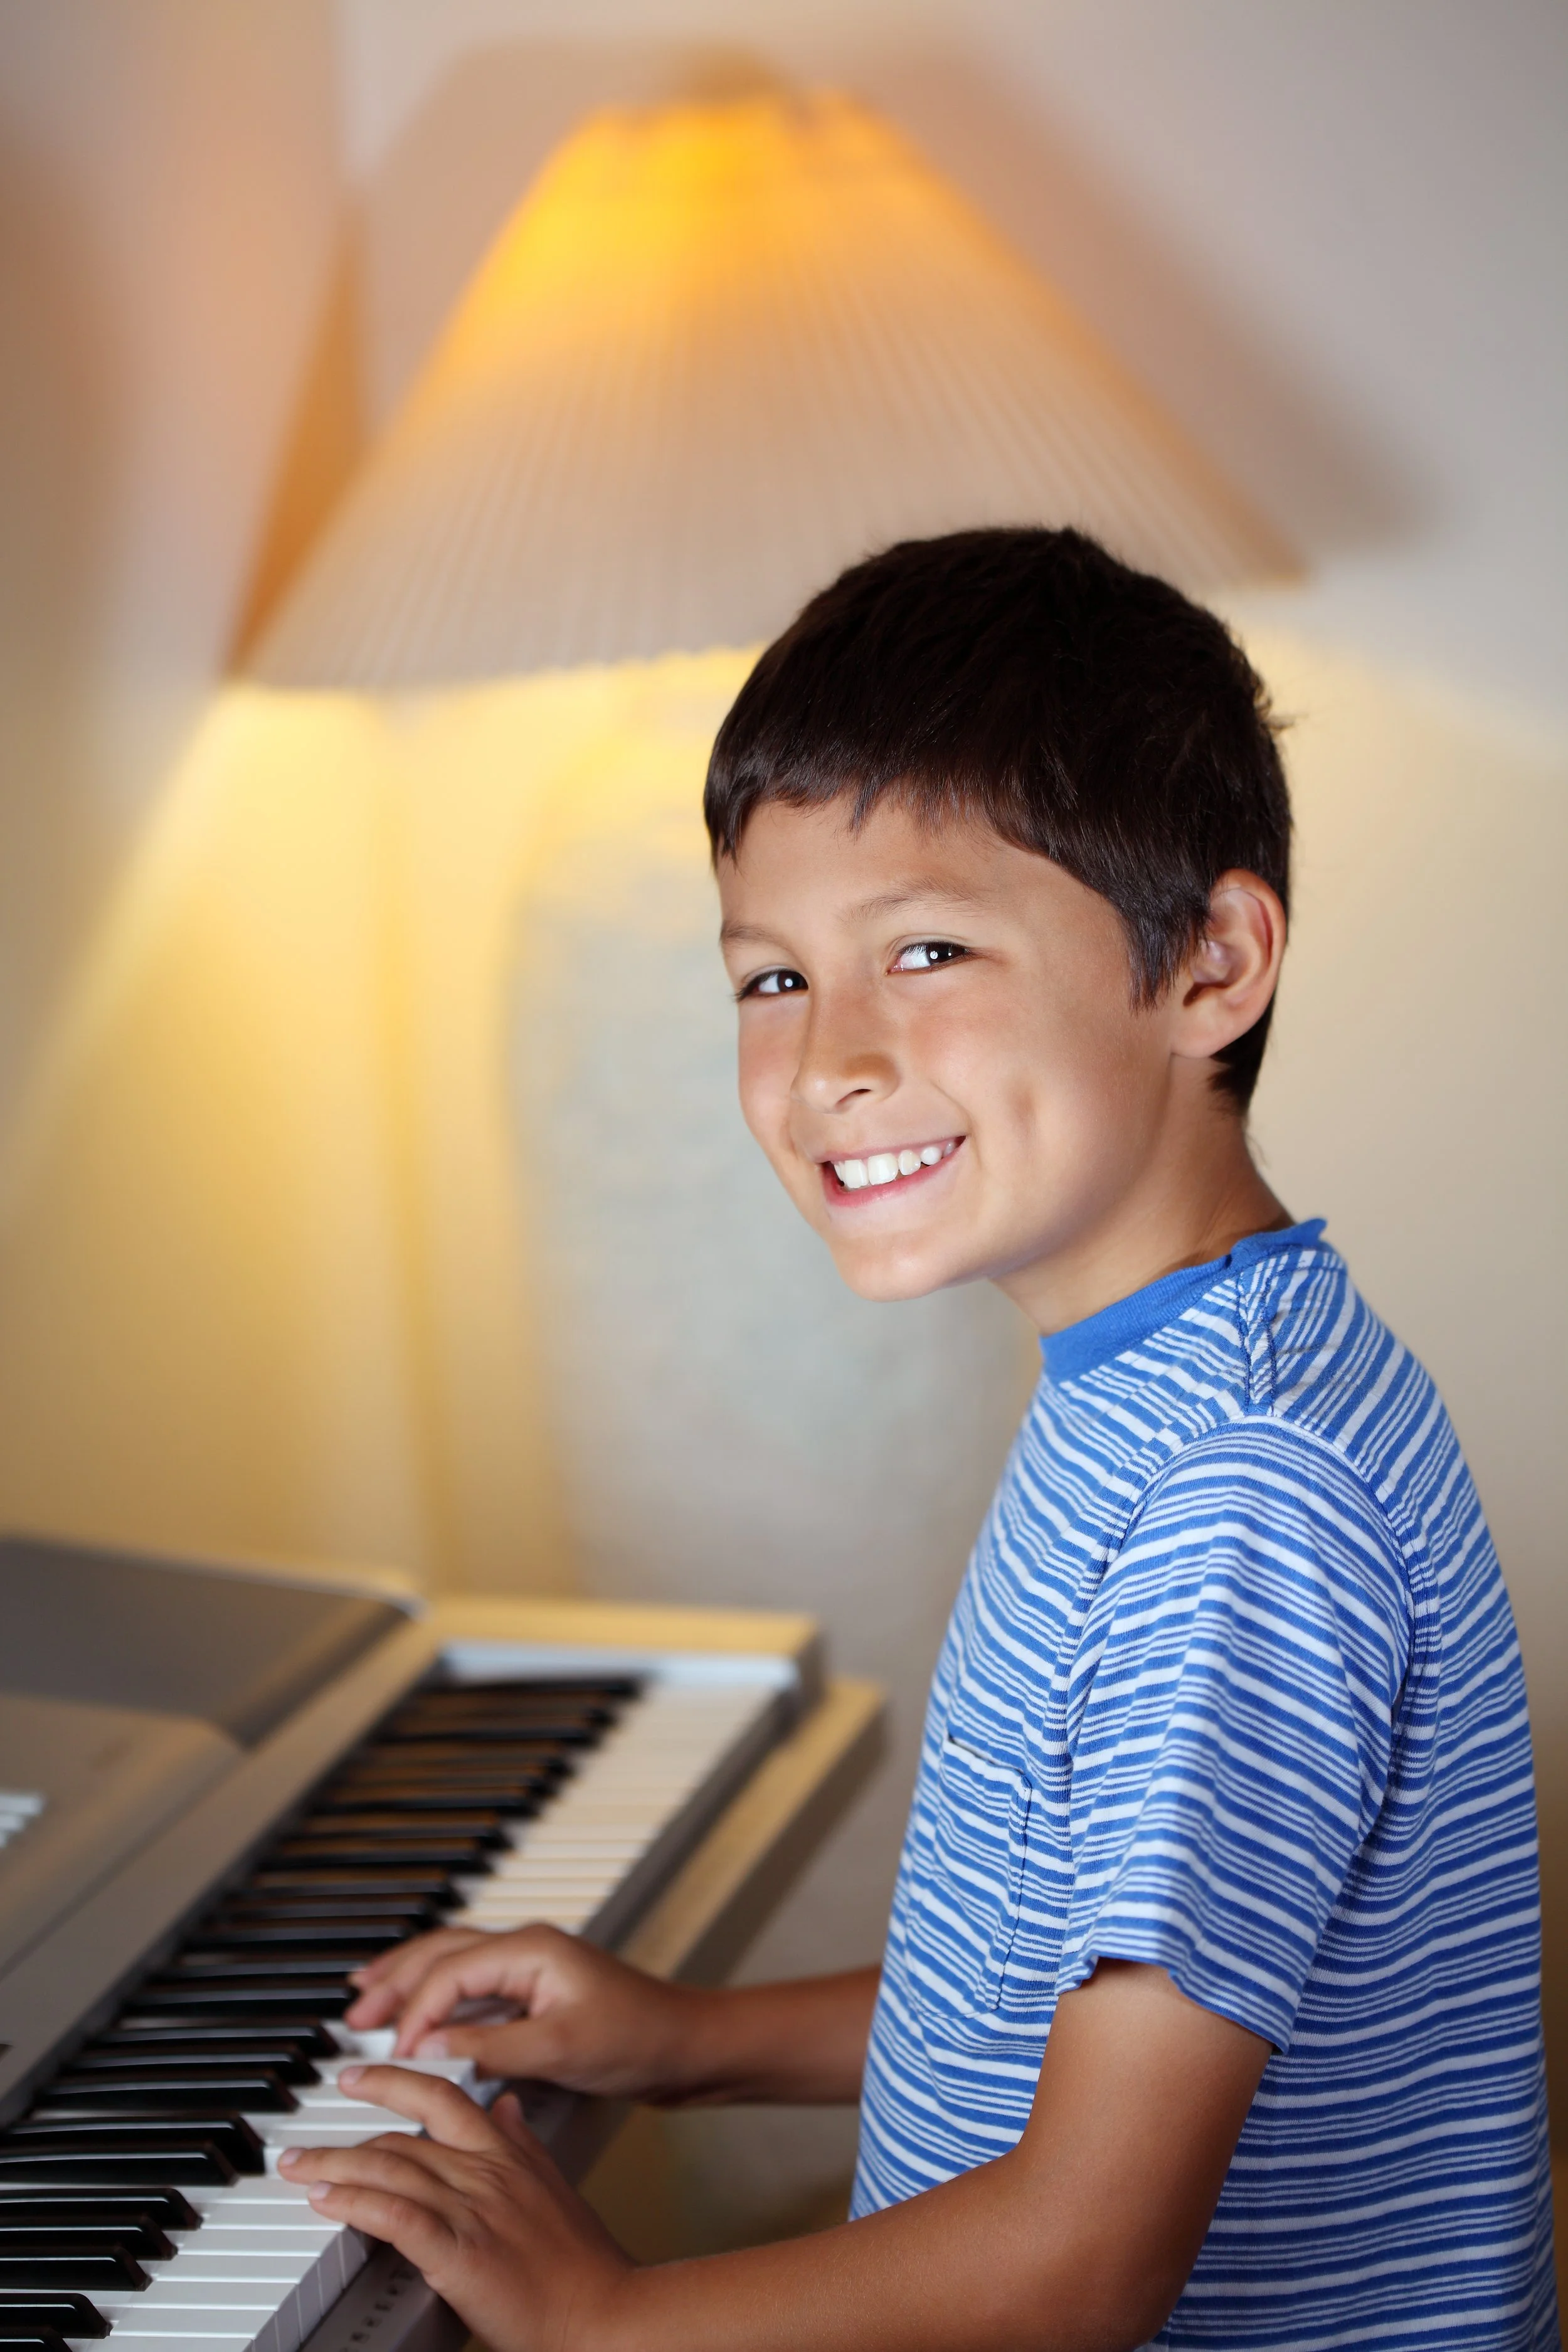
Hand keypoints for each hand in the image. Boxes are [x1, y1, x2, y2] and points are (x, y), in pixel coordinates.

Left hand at [280, 2064, 630, 2351]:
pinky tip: (326, 2200)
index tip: (359, 2076)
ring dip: (333, 2167)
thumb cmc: (584, 2263)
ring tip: (297, 2168)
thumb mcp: (555, 2186)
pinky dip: (355, 2203)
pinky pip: (395, 2216)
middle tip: (304, 2139)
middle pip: (403, 2135)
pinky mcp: (459, 2253)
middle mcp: (486, 2172)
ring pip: (389, 2170)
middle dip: (344, 2133)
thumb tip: (506, 2106)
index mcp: (508, 2153)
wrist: (606, 2312)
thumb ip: (524, 2143)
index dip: (394, 2080)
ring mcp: (472, 2210)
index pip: (442, 2097)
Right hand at [346, 1923, 706, 2101]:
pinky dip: (438, 1997)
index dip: (417, 2012)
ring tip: (367, 2000)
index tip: (397, 2052)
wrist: (686, 2046)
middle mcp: (526, 1949)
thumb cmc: (639, 2039)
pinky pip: (472, 1986)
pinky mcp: (536, 1994)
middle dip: (394, 1979)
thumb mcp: (560, 2049)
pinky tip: (422, 2016)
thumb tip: (433, 2047)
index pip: (451, 1972)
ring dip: (409, 1981)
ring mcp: (531, 1969)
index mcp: (531, 1949)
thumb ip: (492, 2046)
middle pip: (442, 1952)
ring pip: (453, 1963)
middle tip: (354, 2013)